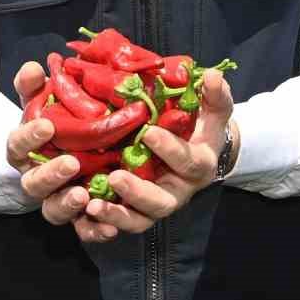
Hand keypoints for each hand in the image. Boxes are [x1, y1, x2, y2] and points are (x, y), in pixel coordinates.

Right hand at [7, 61, 118, 244]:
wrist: (78, 147)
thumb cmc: (58, 121)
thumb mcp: (45, 100)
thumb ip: (36, 86)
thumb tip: (33, 68)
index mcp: (25, 151)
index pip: (17, 146)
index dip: (28, 137)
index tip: (46, 125)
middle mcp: (37, 178)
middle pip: (33, 184)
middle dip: (50, 175)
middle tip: (71, 163)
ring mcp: (57, 199)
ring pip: (53, 210)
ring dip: (66, 204)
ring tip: (84, 196)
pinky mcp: (79, 217)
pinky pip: (83, 230)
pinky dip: (94, 230)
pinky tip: (110, 226)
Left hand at [79, 70, 233, 239]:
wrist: (197, 152)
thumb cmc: (201, 127)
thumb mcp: (213, 111)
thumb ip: (214, 95)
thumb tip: (212, 74)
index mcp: (198, 166)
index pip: (188, 162)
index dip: (170, 149)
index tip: (147, 132)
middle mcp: (177, 191)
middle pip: (161, 203)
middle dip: (138, 192)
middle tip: (114, 177)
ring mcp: (155, 204)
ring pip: (139, 220)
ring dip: (116, 215)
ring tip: (92, 204)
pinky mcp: (136, 210)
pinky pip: (119, 224)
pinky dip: (102, 225)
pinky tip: (85, 215)